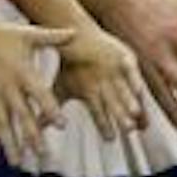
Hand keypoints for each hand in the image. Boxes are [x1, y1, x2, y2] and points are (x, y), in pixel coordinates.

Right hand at [0, 20, 74, 168]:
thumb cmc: (2, 34)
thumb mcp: (29, 34)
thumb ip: (54, 37)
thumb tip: (76, 32)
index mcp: (23, 72)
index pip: (40, 95)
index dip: (50, 110)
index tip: (61, 125)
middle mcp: (7, 86)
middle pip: (22, 115)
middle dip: (32, 136)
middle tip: (43, 155)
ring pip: (2, 123)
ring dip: (10, 144)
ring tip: (18, 162)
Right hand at [52, 22, 146, 139]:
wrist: (79, 38)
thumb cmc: (72, 66)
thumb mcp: (61, 86)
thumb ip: (51, 106)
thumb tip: (36, 126)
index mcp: (94, 96)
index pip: (99, 113)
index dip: (105, 125)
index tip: (110, 139)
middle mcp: (108, 88)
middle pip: (115, 105)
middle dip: (121, 117)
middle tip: (128, 129)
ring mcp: (118, 74)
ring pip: (126, 91)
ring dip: (131, 101)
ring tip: (135, 112)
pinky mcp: (126, 59)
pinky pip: (132, 70)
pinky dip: (135, 79)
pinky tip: (139, 89)